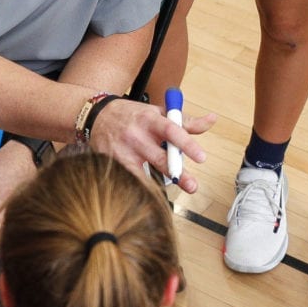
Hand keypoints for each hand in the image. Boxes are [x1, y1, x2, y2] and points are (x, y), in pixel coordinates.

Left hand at [0, 141, 37, 260]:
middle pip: (4, 231)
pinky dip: (14, 230)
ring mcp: (22, 204)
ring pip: (12, 228)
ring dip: (6, 241)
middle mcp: (12, 204)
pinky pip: (19, 220)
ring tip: (1, 257)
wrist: (24, 151)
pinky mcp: (27, 203)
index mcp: (0, 198)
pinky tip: (11, 239)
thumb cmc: (3, 161)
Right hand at [89, 99, 212, 193]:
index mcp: (150, 119)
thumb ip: (184, 121)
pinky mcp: (114, 162)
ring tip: (172, 192)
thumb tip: (211, 120)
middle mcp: (137, 135)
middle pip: (160, 158)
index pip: (172, 131)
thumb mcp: (156, 112)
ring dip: (159, 185)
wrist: (96, 116)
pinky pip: (130, 179)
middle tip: (192, 186)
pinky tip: (150, 194)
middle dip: (178, 173)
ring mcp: (124, 151)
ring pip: (143, 172)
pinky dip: (141, 187)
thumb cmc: (132, 115)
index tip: (201, 158)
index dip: (187, 145)